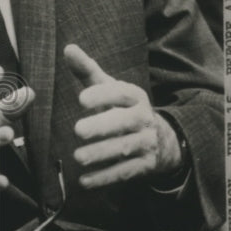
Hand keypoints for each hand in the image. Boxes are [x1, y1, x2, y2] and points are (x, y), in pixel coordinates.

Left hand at [63, 44, 184, 188]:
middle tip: (78, 130)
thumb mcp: (109, 88)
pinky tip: (85, 181)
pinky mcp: (144, 165)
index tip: (81, 99)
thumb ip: (88, 70)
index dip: (103, 95)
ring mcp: (146, 142)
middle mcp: (143, 118)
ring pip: (125, 148)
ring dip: (101, 153)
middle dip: (102, 126)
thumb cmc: (123, 108)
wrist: (162, 139)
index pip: (121, 93)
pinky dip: (105, 178)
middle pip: (124, 122)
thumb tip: (68, 49)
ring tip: (78, 157)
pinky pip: (125, 172)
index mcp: (134, 97)